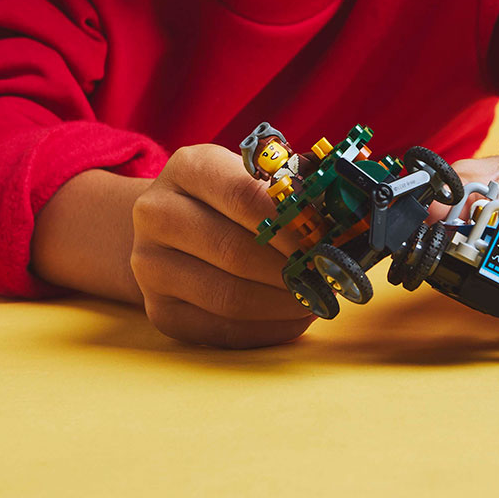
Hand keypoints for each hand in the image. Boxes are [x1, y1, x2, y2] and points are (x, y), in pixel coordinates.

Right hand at [131, 144, 315, 347]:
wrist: (168, 225)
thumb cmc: (228, 198)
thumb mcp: (252, 173)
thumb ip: (294, 187)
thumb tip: (347, 216)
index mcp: (188, 168)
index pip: (245, 196)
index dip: (292, 224)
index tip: (327, 242)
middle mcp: (157, 213)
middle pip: (235, 251)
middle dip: (293, 270)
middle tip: (330, 277)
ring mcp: (150, 265)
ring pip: (228, 296)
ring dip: (284, 304)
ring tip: (318, 298)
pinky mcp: (159, 310)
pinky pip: (221, 330)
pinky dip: (268, 329)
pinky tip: (296, 317)